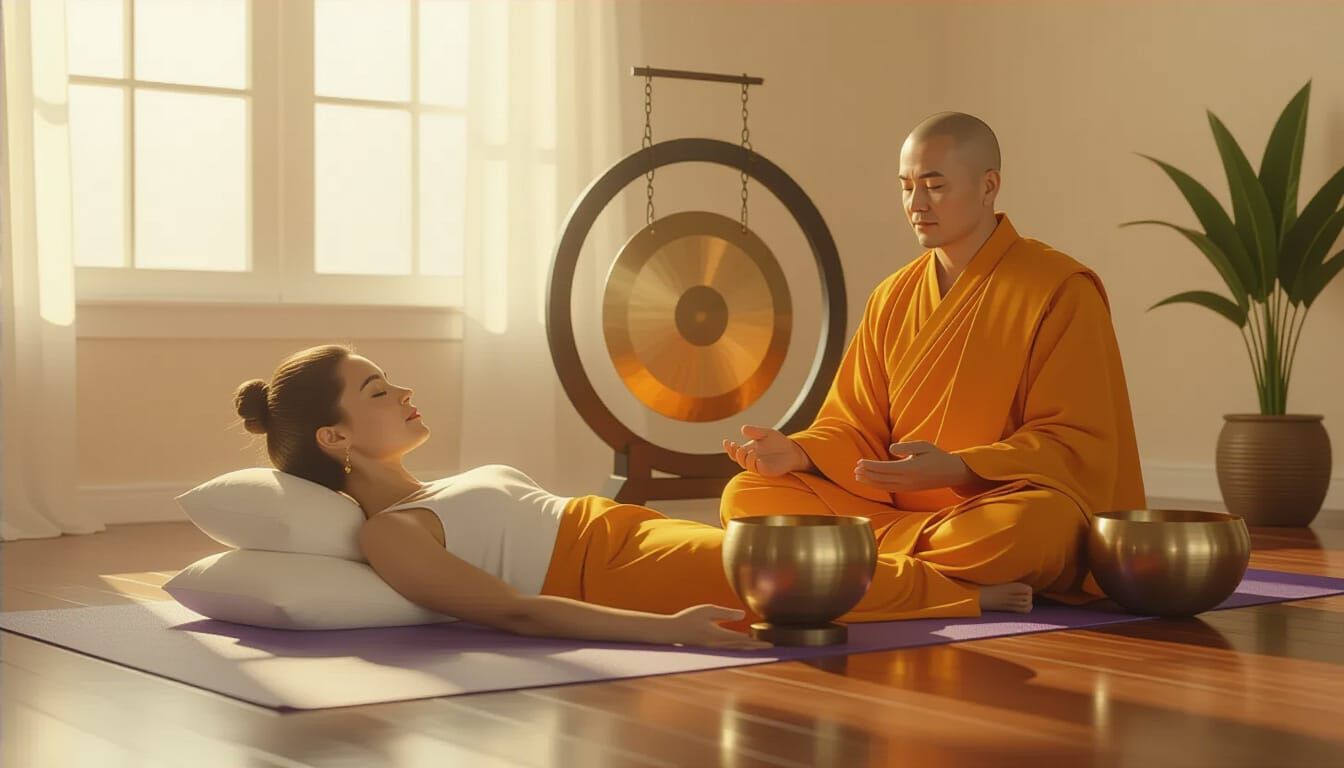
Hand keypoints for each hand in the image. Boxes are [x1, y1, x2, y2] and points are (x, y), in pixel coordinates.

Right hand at [665, 605, 771, 649]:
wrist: (670, 631)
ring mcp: (714, 649)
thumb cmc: (687, 618)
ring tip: (760, 649)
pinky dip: (738, 650)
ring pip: (736, 650)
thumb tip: (743, 616)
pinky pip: (728, 650)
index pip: (743, 640)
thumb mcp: (707, 610)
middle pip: (742, 648)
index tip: (770, 644)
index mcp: (719, 635)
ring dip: (749, 650)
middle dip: (756, 648)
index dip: (757, 642)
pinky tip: (742, 647)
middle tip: (771, 649)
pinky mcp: (710, 650)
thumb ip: (725, 613)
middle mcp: (719, 645)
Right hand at [723, 424, 812, 476]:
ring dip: (745, 458)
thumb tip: (743, 429)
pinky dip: (754, 463)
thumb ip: (755, 431)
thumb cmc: (779, 443)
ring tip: (750, 451)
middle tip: (738, 447)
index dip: (729, 448)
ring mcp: (758, 466)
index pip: (735, 452)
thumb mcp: (766, 433)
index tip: (726, 441)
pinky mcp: (766, 470)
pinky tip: (755, 456)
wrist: (793, 451)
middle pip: (737, 459)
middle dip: (735, 453)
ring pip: (746, 465)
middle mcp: (751, 459)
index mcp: (749, 450)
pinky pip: (757, 468)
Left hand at [853, 440, 975, 492]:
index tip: (859, 462)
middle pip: (881, 479)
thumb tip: (890, 448)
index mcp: (910, 468)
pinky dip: (878, 486)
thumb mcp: (923, 446)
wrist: (951, 473)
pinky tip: (871, 482)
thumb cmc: (936, 456)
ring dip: (870, 482)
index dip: (870, 466)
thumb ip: (906, 447)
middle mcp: (907, 480)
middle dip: (867, 475)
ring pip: (884, 486)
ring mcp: (908, 487)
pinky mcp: (909, 489)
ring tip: (858, 477)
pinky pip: (890, 488)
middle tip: (855, 469)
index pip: (884, 468)